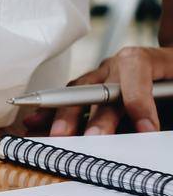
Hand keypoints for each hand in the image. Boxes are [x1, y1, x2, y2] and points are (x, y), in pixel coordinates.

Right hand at [26, 46, 168, 135]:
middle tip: (93, 137)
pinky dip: (53, 111)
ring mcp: (102, 73)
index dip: (140, 99)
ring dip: (68, 115)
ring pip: (80, 92)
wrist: (170, 67)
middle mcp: (120, 63)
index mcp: (149, 58)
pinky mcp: (91, 85)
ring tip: (58, 135)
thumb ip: (166, 106)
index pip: (137, 68)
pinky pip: (69, 97)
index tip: (147, 128)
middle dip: (96, 115)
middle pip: (103, 86)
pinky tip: (36, 122)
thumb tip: (151, 130)